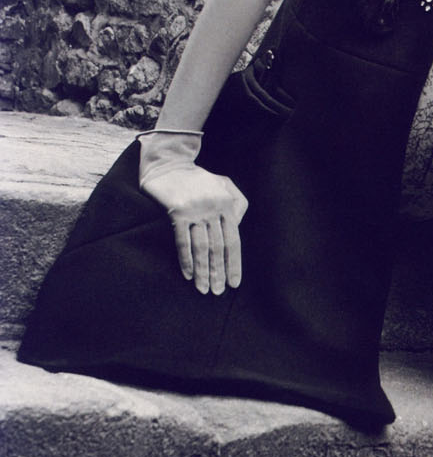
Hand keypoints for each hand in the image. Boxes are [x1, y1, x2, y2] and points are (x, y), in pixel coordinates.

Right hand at [141, 164, 247, 294]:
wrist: (169, 164)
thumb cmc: (198, 178)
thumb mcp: (224, 183)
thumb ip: (236, 202)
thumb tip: (237, 226)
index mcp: (227, 203)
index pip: (233, 240)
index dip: (234, 263)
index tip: (234, 283)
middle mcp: (214, 208)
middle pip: (219, 247)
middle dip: (219, 272)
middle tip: (218, 292)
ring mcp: (196, 210)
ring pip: (202, 247)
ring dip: (203, 271)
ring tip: (203, 289)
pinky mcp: (177, 212)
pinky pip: (183, 241)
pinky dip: (186, 260)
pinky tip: (188, 274)